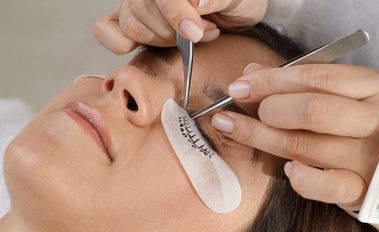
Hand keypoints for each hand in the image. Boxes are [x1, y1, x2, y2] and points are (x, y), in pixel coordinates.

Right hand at [93, 0, 267, 53]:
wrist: (235, 11)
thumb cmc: (236, 1)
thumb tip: (196, 2)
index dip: (175, 13)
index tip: (195, 32)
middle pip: (140, 9)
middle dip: (173, 31)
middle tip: (203, 32)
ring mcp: (137, 3)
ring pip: (131, 24)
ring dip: (162, 40)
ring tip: (191, 36)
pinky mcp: (132, 22)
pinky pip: (107, 30)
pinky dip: (120, 43)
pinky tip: (151, 44)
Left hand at [211, 63, 378, 210]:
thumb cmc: (363, 126)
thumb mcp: (346, 96)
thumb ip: (300, 82)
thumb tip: (251, 73)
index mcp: (374, 88)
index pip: (317, 77)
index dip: (271, 80)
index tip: (239, 86)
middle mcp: (376, 121)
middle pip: (312, 110)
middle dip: (267, 108)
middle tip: (239, 108)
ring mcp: (372, 158)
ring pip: (304, 146)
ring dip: (259, 136)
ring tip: (232, 127)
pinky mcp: (364, 191)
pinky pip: (325, 186)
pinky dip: (299, 177)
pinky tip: (287, 168)